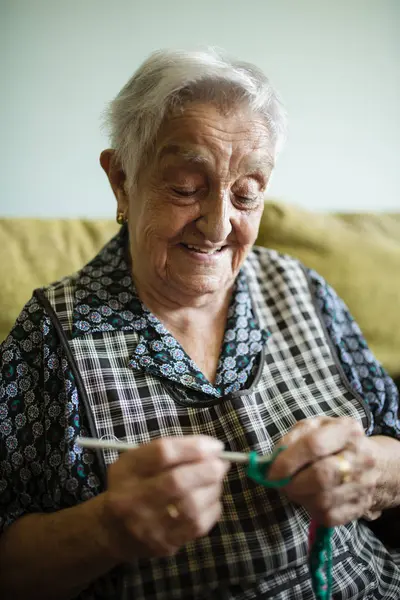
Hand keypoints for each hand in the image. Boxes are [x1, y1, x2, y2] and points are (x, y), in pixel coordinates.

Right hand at [99, 436, 228, 560]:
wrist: (113, 530)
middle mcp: (134, 498)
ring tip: (216, 480)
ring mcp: (149, 525)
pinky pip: (198, 525)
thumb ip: (168, 450)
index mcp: (128, 470)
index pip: (162, 453)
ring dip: (213, 488)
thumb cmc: (133, 485)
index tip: (215, 445)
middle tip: (221, 463)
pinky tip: (210, 499)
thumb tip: (210, 448)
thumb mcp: (137, 460)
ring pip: (191, 506)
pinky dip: (212, 508)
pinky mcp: (164, 544)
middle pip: (178, 482)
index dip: (193, 447)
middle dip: (208, 470)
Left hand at [268, 417, 379, 526]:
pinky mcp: (360, 507)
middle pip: (321, 476)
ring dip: (300, 497)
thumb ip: (291, 439)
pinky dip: (311, 509)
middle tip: (281, 484)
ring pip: (322, 500)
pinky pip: (328, 516)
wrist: (373, 464)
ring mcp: (364, 484)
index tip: (271, 472)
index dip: (288, 461)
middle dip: (293, 483)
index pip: (314, 445)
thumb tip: (273, 461)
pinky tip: (309, 498)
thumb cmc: (334, 443)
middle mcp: (360, 456)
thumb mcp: (313, 429)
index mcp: (346, 430)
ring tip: (295, 489)